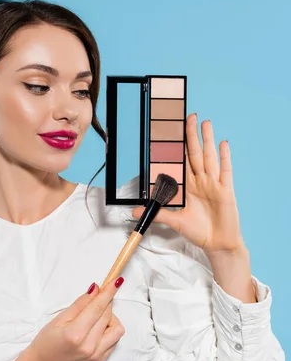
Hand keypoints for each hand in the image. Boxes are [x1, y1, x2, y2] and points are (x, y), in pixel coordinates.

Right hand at [0, 278, 124, 360]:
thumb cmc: (48, 340)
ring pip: (116, 328)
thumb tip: (95, 290)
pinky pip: (115, 340)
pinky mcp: (101, 359)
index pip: (97, 308)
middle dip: (105, 302)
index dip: (107, 293)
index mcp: (76, 334)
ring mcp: (97, 355)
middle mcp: (89, 346)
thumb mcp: (60, 318)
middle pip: (107, 316)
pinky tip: (96, 328)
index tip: (116, 282)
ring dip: (109, 318)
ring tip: (95, 317)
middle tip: (97, 296)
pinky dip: (109, 329)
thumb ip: (80, 304)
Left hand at [132, 113, 244, 255]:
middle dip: (190, 135)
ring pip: (208, 157)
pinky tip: (222, 143)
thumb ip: (157, 213)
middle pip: (194, 153)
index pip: (180, 161)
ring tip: (204, 122)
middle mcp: (200, 181)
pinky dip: (224, 157)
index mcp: (187, 186)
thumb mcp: (175, 221)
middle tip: (186, 116)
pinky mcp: (225, 190)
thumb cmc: (198, 231)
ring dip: (206, 139)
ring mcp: (213, 184)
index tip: (170, 132)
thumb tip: (135, 211)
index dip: (176, 147)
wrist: (218, 244)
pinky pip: (225, 170)